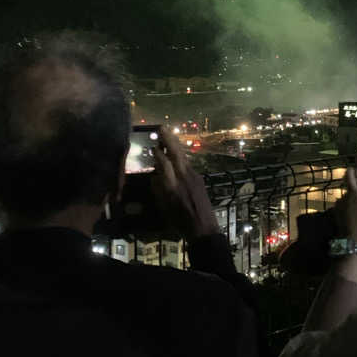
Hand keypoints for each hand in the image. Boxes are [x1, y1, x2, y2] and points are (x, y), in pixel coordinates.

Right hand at [154, 126, 219, 240]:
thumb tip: (153, 177)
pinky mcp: (199, 179)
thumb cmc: (180, 222)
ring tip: (167, 134)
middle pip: (176, 154)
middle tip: (161, 127)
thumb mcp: (165, 209)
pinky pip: (187, 163)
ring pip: (183, 157)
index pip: (165, 164)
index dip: (158, 154)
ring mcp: (194, 177)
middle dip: (169, 139)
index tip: (153, 146)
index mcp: (173, 186)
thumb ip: (158, 191)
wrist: (204, 228)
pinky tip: (175, 153)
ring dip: (175, 144)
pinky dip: (179, 155)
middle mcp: (184, 178)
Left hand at [344, 153, 356, 249]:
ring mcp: (342, 198)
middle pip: (347, 174)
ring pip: (345, 188)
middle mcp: (352, 191)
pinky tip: (351, 211)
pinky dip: (346, 202)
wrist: (356, 240)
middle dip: (350, 171)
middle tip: (355, 174)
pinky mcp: (337, 207)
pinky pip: (342, 200)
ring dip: (350, 189)